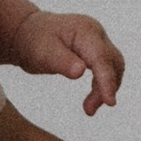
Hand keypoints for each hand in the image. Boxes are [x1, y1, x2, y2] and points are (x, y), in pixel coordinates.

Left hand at [0, 0, 125, 116]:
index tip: (110, 103)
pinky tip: (91, 99)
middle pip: (112, 63)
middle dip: (106, 87)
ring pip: (112, 67)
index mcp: (85, 31)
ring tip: (89, 108)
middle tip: (89, 110)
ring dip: (105, 89)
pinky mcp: (95, 51)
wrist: (28, 33)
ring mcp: (97, 41)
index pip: (101, 58)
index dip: (107, 80)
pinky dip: (101, 85)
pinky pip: (106, 69)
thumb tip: (80, 72)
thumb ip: (61, 61)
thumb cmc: (34, 41)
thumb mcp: (43, 53)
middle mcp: (96, 34)